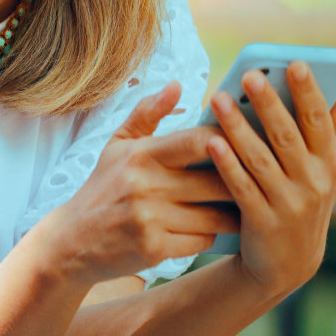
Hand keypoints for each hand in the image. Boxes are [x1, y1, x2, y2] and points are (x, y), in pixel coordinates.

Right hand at [41, 82, 236, 284]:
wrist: (72, 240)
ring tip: (247, 205)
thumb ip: (148, 113)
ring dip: (233, 213)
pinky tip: (214, 228)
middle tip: (262, 179)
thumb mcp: (118, 145)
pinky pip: (203, 240)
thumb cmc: (103, 187)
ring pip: (215, 216)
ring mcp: (150, 219)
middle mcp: (145, 185)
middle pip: (217, 181)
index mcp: (141, 154)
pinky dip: (212, 235)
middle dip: (242, 181)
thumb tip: (177, 86)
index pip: (198, 140)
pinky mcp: (155, 249)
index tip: (248, 142)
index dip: (229, 140)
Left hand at [205, 62, 335, 295]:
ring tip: (218, 99)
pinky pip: (242, 187)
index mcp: (331, 161)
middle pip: (288, 136)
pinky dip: (227, 164)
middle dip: (269, 103)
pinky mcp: (264, 222)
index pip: (320, 120)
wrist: (288, 262)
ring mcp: (290, 204)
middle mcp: (315, 182)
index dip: (308, 92)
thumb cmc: (301, 198)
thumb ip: (329, 126)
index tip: (295, 63)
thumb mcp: (322, 168)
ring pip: (261, 159)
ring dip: (238, 128)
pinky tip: (211, 142)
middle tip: (249, 75)